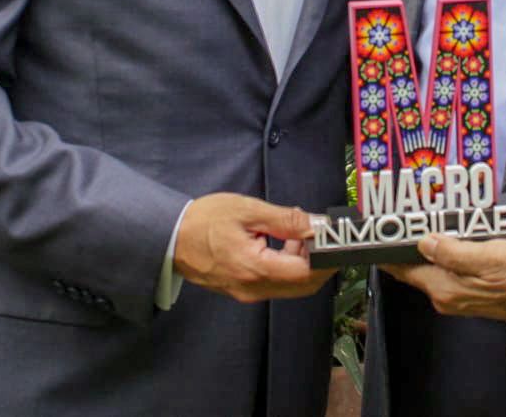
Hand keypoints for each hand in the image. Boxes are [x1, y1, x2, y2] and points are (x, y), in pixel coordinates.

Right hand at [173, 193, 334, 302]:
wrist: (170, 238)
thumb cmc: (204, 221)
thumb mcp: (248, 211)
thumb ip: (286, 220)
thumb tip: (317, 225)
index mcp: (255, 269)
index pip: (306, 273)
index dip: (326, 257)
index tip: (335, 238)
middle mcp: (254, 289)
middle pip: (303, 285)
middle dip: (320, 262)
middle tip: (321, 235)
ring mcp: (248, 293)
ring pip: (292, 286)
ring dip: (304, 263)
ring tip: (297, 233)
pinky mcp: (244, 290)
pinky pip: (277, 284)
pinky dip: (288, 266)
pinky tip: (283, 243)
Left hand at [383, 235, 505, 323]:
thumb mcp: (486, 256)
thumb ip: (452, 251)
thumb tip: (424, 243)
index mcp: (445, 289)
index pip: (404, 270)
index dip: (389, 251)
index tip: (378, 233)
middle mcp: (447, 298)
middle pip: (417, 269)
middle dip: (408, 245)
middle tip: (402, 218)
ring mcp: (460, 298)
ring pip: (433, 269)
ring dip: (428, 248)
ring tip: (424, 223)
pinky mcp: (473, 294)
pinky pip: (450, 272)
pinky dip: (445, 255)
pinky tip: (451, 239)